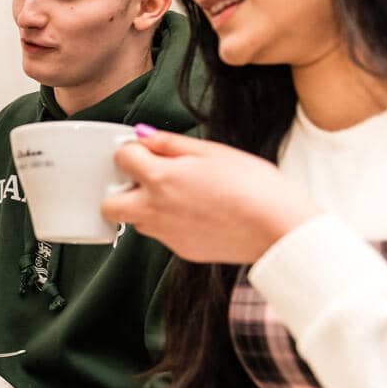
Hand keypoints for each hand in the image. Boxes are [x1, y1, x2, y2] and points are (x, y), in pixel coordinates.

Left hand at [101, 127, 320, 263]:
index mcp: (161, 178)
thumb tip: (145, 137)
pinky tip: (196, 214)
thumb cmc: (253, 187)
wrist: (277, 229)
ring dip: (144, 208)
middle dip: (118, 190)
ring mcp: (166, 234)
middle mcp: (155, 209)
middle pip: (109, 204)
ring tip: (176, 197)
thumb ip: (171, 144)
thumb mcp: (213, 152)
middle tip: (144, 180)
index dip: (132, 150)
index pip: (121, 158)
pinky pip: (162, 235)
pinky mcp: (180, 250)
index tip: (145, 150)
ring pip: (135, 221)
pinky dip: (169, 224)